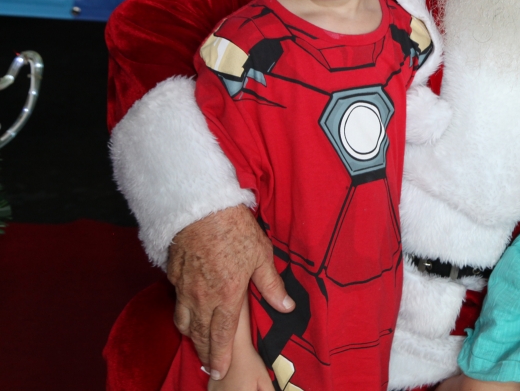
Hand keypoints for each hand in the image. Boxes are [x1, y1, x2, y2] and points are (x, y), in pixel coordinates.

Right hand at [167, 205, 293, 379]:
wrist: (200, 207)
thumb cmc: (234, 229)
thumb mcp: (261, 255)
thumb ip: (272, 285)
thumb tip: (286, 306)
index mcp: (226, 296)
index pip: (222, 336)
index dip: (220, 356)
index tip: (219, 371)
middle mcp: (202, 298)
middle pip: (200, 335)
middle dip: (205, 353)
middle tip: (209, 365)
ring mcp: (185, 287)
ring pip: (184, 322)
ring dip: (191, 336)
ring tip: (197, 344)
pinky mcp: (173, 275)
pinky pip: (176, 303)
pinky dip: (181, 315)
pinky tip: (186, 313)